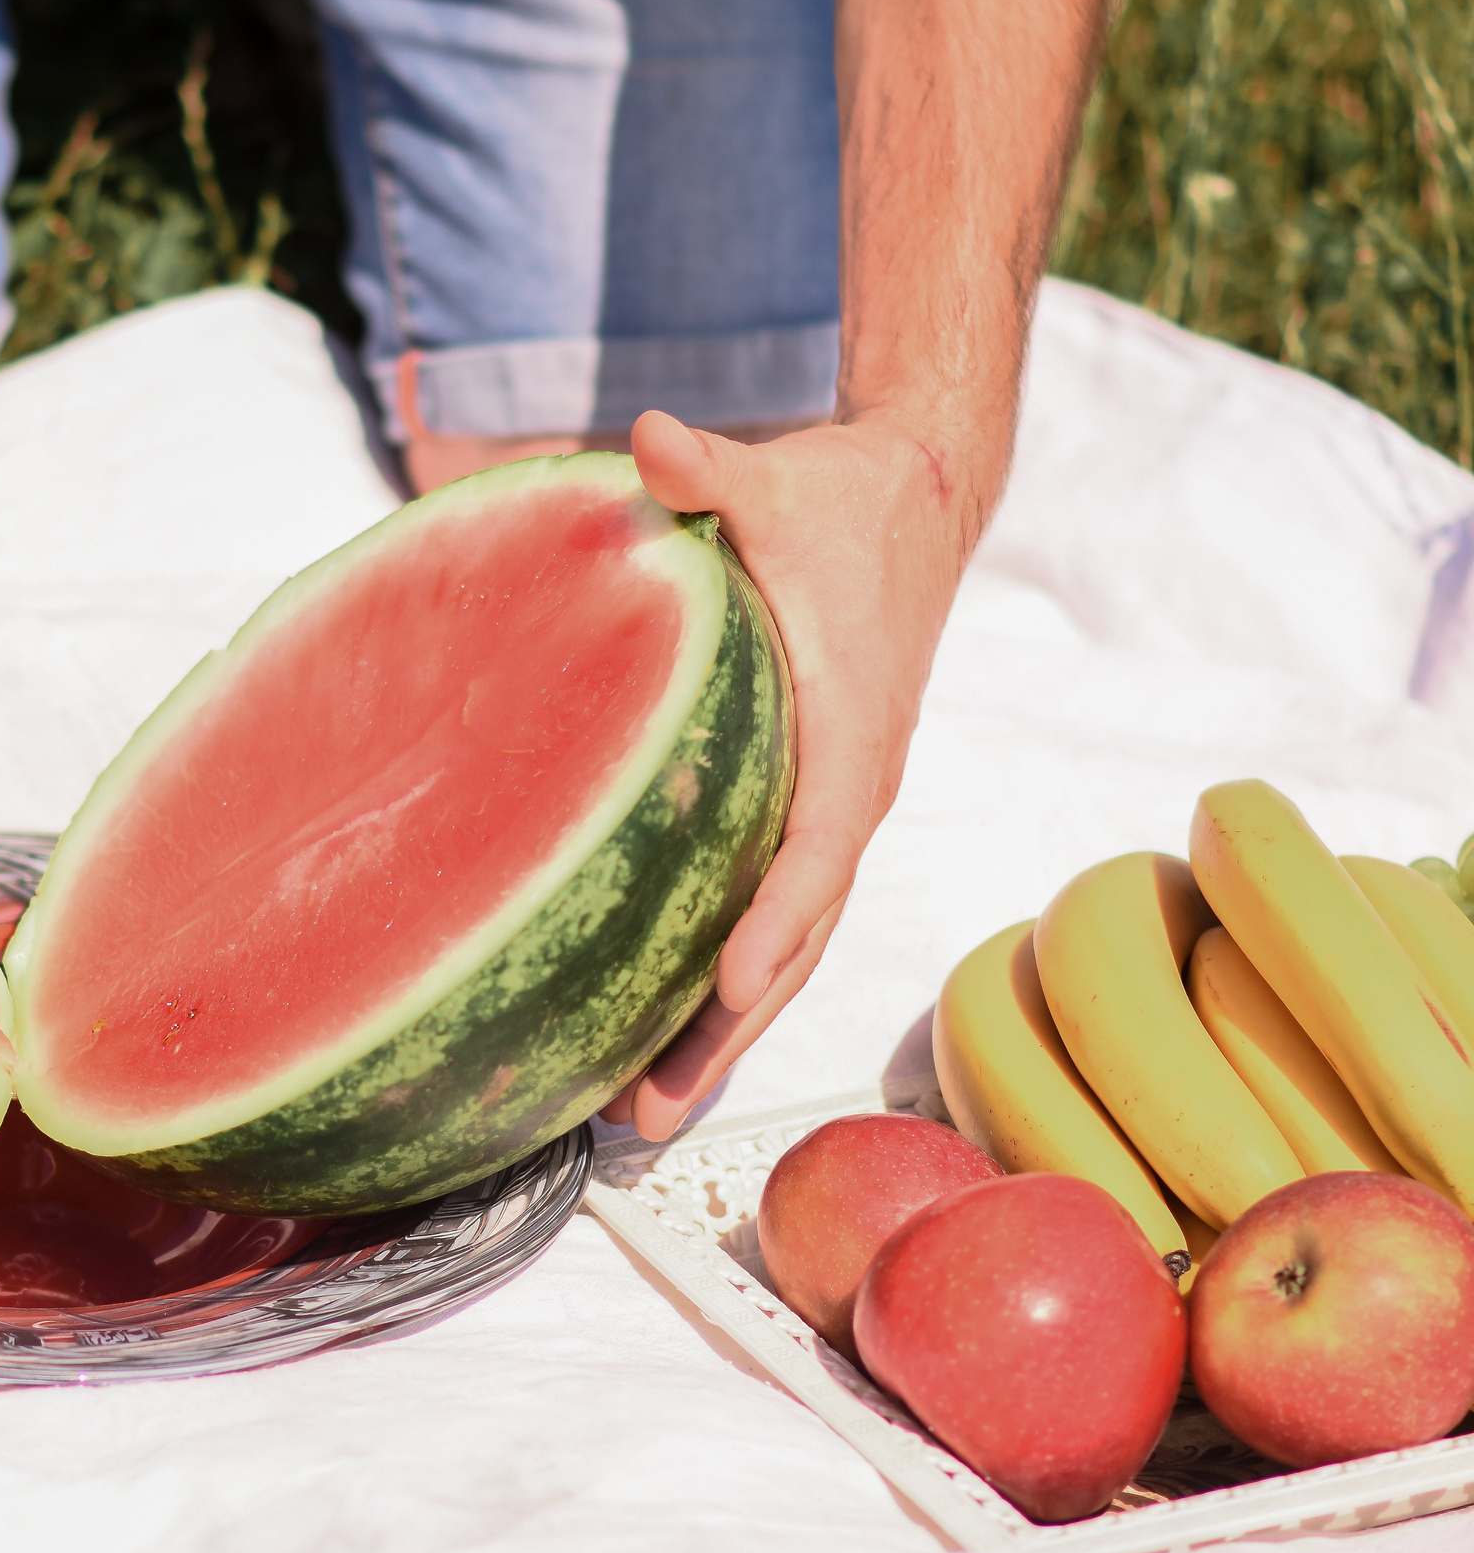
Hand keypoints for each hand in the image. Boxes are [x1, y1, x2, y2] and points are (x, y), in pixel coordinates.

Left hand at [614, 406, 978, 1139]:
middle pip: (794, 937)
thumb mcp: (772, 480)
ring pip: (783, 948)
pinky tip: (658, 1034)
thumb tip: (651, 437)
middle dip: (726, 1032)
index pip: (816, 845)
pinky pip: (769, 918)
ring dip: (718, 1035)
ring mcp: (834, 812)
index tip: (726, 986)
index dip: (774, 918)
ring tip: (638, 1115)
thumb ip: (710, 468)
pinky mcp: (811, 814)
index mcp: (849, 731)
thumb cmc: (838, 499)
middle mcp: (851, 792)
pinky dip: (723, 985)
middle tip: (645, 1115)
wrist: (913, 500)